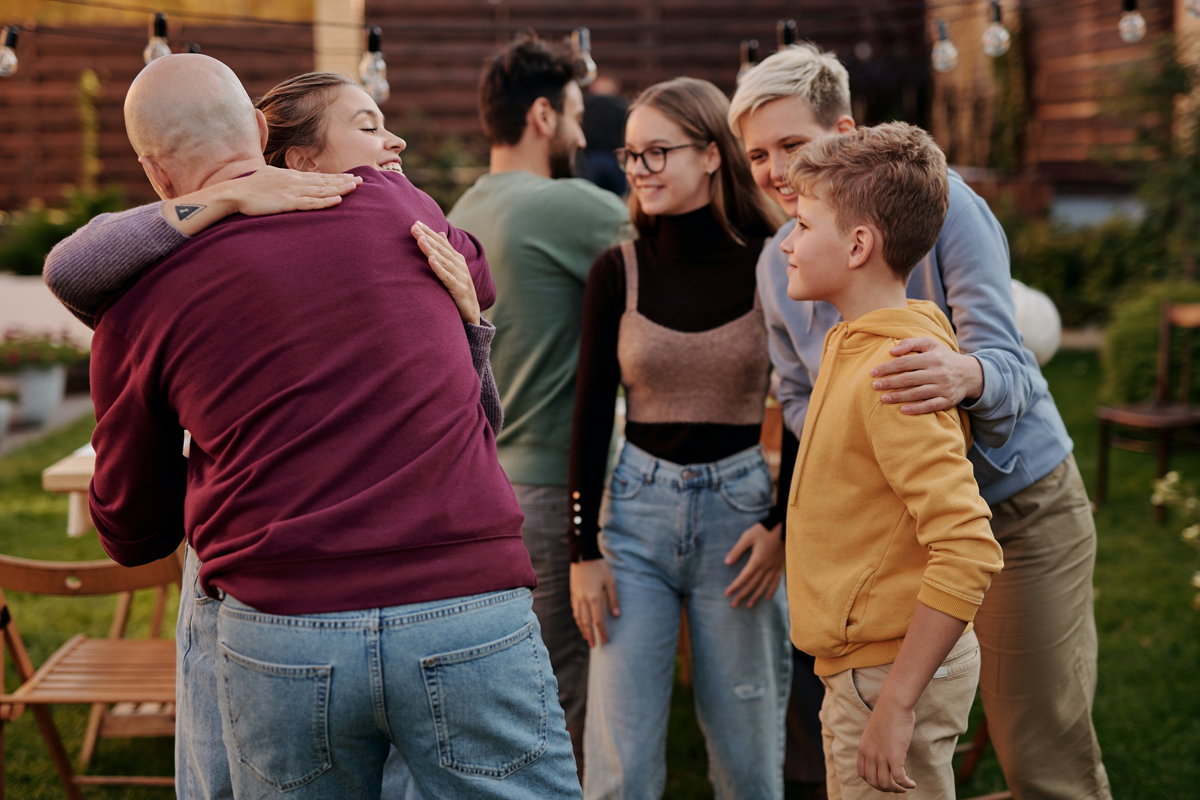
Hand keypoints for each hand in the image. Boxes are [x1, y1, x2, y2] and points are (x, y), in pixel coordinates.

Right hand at [225, 166, 361, 216]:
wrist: (234, 193)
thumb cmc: (250, 188)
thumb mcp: (269, 177)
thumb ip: (283, 179)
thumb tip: (290, 180)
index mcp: (291, 176)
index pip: (318, 176)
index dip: (336, 177)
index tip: (351, 176)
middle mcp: (295, 181)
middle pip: (324, 181)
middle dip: (343, 180)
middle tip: (362, 180)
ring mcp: (292, 192)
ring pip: (321, 190)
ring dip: (339, 189)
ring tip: (355, 187)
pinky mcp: (287, 203)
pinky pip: (310, 203)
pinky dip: (324, 202)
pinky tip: (337, 200)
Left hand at [411, 221, 479, 324]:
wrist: (471, 311)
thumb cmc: (459, 289)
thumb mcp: (453, 268)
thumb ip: (447, 251)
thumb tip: (440, 233)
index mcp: (457, 259)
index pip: (441, 242)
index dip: (429, 232)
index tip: (416, 223)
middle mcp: (459, 265)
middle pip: (441, 248)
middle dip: (427, 237)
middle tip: (414, 227)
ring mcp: (460, 277)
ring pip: (443, 260)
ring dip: (431, 249)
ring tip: (420, 239)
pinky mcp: (459, 289)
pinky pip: (447, 277)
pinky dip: (439, 268)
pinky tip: (431, 260)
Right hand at [570, 559, 620, 646]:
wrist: (583, 555)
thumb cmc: (600, 568)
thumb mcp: (610, 582)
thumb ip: (613, 599)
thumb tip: (617, 615)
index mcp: (594, 598)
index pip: (598, 621)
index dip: (601, 632)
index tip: (605, 640)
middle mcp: (584, 600)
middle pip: (586, 622)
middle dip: (590, 635)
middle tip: (593, 645)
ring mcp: (577, 597)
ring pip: (578, 617)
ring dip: (582, 629)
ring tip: (586, 637)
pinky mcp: (573, 592)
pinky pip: (575, 610)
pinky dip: (578, 619)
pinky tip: (580, 621)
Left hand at [723, 522, 784, 608]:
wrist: (784, 526)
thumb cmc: (764, 530)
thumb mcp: (748, 536)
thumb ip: (737, 550)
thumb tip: (727, 562)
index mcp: (757, 560)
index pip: (744, 577)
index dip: (735, 586)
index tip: (727, 594)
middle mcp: (766, 567)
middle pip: (753, 584)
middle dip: (743, 595)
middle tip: (734, 605)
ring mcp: (774, 567)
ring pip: (764, 586)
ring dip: (756, 596)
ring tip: (749, 605)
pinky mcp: (780, 566)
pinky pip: (776, 581)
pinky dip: (771, 590)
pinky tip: (767, 598)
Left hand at [856, 696, 917, 792]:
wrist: (893, 703)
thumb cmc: (888, 714)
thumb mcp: (875, 732)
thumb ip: (876, 745)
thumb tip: (886, 754)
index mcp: (863, 748)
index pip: (862, 774)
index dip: (873, 781)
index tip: (883, 781)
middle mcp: (869, 754)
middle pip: (873, 782)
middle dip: (885, 788)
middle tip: (896, 787)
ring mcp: (881, 756)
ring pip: (885, 783)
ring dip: (896, 789)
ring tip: (905, 786)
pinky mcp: (895, 756)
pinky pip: (899, 779)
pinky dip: (906, 785)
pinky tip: (912, 784)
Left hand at [870, 338, 983, 414]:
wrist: (970, 374)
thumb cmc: (943, 357)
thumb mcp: (931, 344)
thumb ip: (911, 343)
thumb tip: (891, 351)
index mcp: (932, 358)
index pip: (905, 363)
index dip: (887, 368)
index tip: (873, 373)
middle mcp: (938, 373)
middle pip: (909, 379)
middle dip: (890, 383)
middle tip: (875, 386)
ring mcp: (943, 388)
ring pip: (917, 393)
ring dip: (899, 397)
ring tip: (884, 398)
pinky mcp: (947, 401)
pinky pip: (930, 406)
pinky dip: (916, 409)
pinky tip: (903, 410)